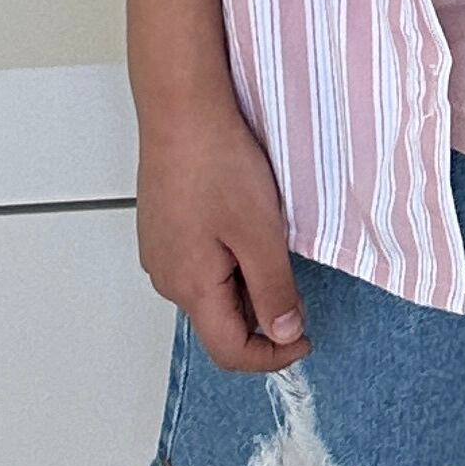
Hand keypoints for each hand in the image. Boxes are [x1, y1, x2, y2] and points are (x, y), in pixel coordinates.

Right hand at [136, 89, 311, 372]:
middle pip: (220, 323)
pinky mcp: (162, 228)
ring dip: (245, 284)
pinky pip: (198, 263)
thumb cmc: (215, 161)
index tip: (305, 338)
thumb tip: (285, 333)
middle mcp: (167, 277)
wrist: (180, 108)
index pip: (230, 352)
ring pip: (210, 292)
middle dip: (261, 314)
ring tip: (267, 241)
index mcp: (190, 287)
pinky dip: (227, 260)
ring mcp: (160, 251)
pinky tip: (242, 223)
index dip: (273, 356)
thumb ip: (274, 290)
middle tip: (293, 277)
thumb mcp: (260, 233)